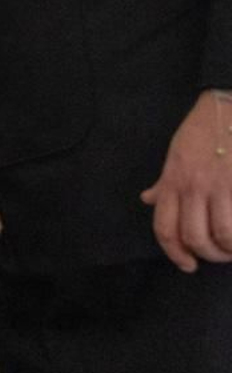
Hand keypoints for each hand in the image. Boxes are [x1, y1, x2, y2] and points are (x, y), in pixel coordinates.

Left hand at [141, 89, 231, 271]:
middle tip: (218, 255)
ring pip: (220, 235)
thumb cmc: (203, 132)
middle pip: (193, 237)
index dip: (174, 253)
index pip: (164, 228)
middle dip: (207, 255)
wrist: (226, 108)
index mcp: (172, 181)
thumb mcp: (176, 156)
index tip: (187, 265)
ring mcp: (218, 186)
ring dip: (229, 249)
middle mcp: (192, 187)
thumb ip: (165, 182)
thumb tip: (149, 199)